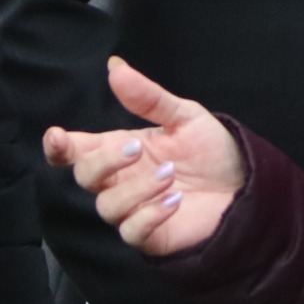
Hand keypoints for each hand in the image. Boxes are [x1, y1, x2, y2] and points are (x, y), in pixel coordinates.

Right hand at [42, 58, 245, 256]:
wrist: (245, 188)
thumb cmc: (210, 153)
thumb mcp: (184, 116)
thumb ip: (148, 97)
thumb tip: (115, 67)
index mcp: (120, 150)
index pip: (77, 151)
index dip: (59, 146)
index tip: (58, 136)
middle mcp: (120, 181)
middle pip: (85, 176)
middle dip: (104, 161)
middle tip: (137, 148)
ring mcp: (133, 210)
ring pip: (107, 206)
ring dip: (136, 189)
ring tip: (170, 174)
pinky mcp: (150, 237)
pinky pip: (132, 232)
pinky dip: (151, 215)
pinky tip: (175, 200)